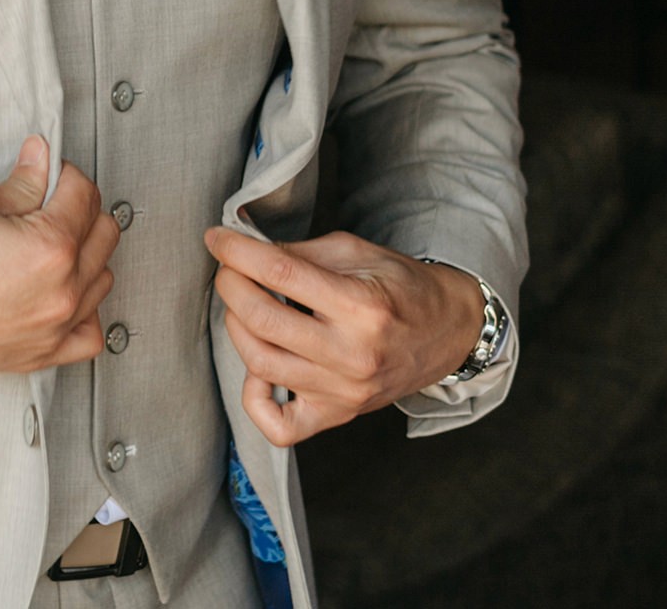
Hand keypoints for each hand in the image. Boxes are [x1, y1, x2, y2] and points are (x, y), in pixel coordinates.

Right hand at [0, 137, 117, 385]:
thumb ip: (18, 185)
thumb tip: (40, 164)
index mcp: (48, 247)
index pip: (82, 194)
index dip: (63, 172)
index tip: (48, 168)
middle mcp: (61, 292)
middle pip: (102, 234)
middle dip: (80, 206)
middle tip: (48, 196)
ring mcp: (53, 328)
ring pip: (101, 280)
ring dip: (85, 253)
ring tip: (50, 239)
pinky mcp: (38, 355)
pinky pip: (88, 333)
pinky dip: (85, 309)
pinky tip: (64, 291)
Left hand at [204, 227, 485, 445]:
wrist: (449, 332)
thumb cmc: (401, 288)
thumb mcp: (356, 253)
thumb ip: (299, 253)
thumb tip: (244, 248)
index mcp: (362, 306)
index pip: (280, 274)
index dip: (237, 252)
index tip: (217, 238)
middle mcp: (353, 355)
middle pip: (262, 321)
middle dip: (231, 286)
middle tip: (228, 269)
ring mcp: (344, 392)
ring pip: (261, 365)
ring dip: (236, 328)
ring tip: (242, 306)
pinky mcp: (338, 415)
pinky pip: (280, 427)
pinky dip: (255, 399)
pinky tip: (257, 367)